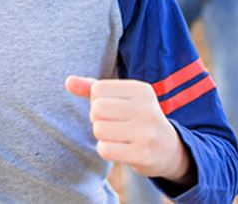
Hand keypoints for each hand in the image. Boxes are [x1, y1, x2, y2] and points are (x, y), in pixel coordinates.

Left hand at [65, 76, 192, 183]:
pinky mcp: (143, 155)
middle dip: (97, 119)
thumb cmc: (137, 119)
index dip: (97, 101)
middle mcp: (146, 108)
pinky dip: (105, 150)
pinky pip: (105, 149)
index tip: (113, 109)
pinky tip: (120, 149)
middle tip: (113, 124)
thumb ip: (92, 88)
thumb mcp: (121, 98)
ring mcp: (147, 132)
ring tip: (117, 136)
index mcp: (141, 90)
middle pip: (96, 109)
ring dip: (102, 135)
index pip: (98, 90)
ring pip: (99, 129)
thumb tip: (68, 81)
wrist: (169, 149)